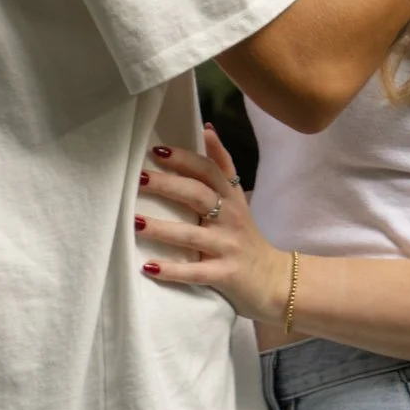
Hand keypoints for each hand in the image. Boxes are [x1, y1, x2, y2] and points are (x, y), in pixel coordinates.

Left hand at [136, 128, 289, 324]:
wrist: (274, 279)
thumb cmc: (246, 236)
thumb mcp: (238, 199)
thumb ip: (222, 167)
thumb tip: (206, 129)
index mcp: (231, 197)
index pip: (209, 170)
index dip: (185, 159)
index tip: (157, 150)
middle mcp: (230, 217)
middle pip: (198, 195)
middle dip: (168, 185)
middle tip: (139, 178)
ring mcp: (228, 246)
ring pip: (192, 234)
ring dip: (162, 229)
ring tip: (135, 222)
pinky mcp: (225, 274)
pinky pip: (196, 272)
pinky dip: (172, 270)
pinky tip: (149, 266)